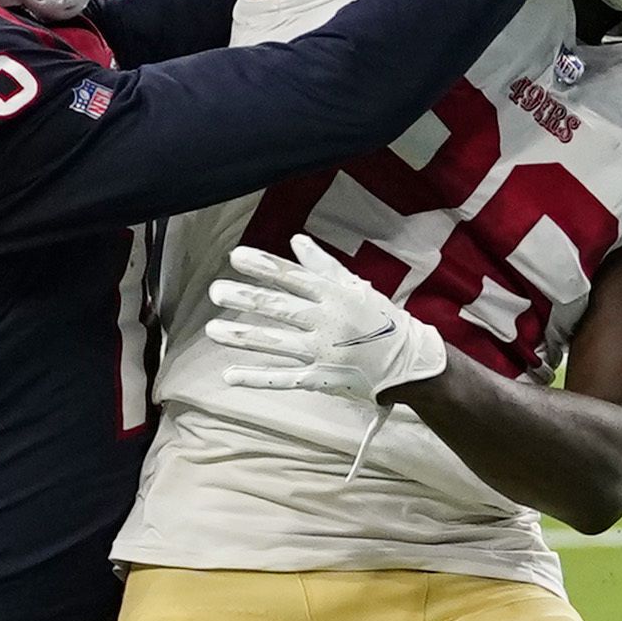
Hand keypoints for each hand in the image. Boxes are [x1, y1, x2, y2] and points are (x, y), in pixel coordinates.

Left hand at [207, 235, 447, 405]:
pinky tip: (230, 375)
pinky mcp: (320, 378)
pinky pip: (284, 379)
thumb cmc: (381, 321)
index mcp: (335, 296)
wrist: (409, 364)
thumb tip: (296, 242)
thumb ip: (323, 266)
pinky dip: (256, 378)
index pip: (293, 277)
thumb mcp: (356, 288)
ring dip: (242, 336)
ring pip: (275, 343)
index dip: (263, 266)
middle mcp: (326, 322)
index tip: (236, 257)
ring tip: (212, 330)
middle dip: (245, 299)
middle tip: (216, 292)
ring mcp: (322, 352)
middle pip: (279, 308)